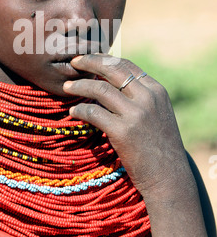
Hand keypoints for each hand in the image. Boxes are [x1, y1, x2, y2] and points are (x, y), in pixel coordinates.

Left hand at [63, 54, 191, 200]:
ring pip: (99, 89)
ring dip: (79, 85)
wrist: (169, 178)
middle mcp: (147, 98)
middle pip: (111, 70)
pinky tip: (74, 111)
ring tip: (66, 87)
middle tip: (73, 63)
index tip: (88, 59)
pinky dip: (80, 109)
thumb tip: (112, 83)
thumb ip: (141, 97)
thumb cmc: (160, 147)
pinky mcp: (123, 132)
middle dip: (89, 62)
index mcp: (156, 90)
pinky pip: (93, 112)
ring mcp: (135, 114)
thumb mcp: (159, 114)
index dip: (104, 59)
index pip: (126, 65)